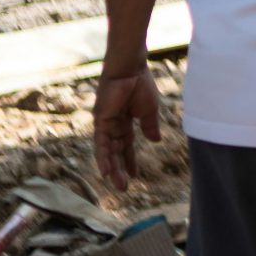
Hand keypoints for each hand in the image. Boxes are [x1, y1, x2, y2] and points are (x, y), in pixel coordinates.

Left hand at [93, 68, 163, 191]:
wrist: (131, 69)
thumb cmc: (141, 85)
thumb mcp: (149, 110)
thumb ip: (150, 126)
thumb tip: (155, 140)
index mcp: (125, 121)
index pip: (126, 145)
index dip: (129, 160)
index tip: (134, 175)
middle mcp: (112, 125)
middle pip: (115, 151)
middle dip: (120, 169)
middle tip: (124, 187)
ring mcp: (105, 123)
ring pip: (107, 151)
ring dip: (112, 168)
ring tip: (118, 184)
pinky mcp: (100, 121)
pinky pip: (101, 143)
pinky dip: (103, 158)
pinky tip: (107, 172)